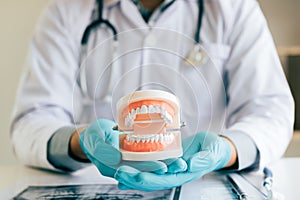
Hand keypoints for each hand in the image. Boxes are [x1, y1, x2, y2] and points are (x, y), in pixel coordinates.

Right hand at [77, 119, 186, 177]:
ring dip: (164, 164)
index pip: (132, 170)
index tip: (163, 166)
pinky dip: (160, 156)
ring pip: (148, 166)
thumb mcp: (94, 138)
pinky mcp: (133, 157)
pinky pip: (147, 158)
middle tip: (179, 165)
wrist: (92, 137)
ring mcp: (128, 163)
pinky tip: (172, 155)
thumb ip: (103, 149)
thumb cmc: (93, 136)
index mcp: (111, 167)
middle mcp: (122, 168)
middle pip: (145, 170)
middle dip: (162, 168)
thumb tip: (116, 158)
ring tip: (180, 162)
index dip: (148, 168)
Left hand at [115, 132, 234, 190]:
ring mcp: (167, 167)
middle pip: (151, 179)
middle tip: (120, 173)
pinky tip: (123, 168)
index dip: (151, 179)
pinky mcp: (164, 159)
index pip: (165, 180)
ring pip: (147, 173)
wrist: (212, 147)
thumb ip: (203, 159)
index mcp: (184, 174)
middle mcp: (173, 173)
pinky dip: (135, 168)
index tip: (139, 176)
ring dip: (132, 173)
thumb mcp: (211, 152)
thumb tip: (190, 164)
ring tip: (117, 171)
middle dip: (135, 177)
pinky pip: (148, 165)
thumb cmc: (213, 150)